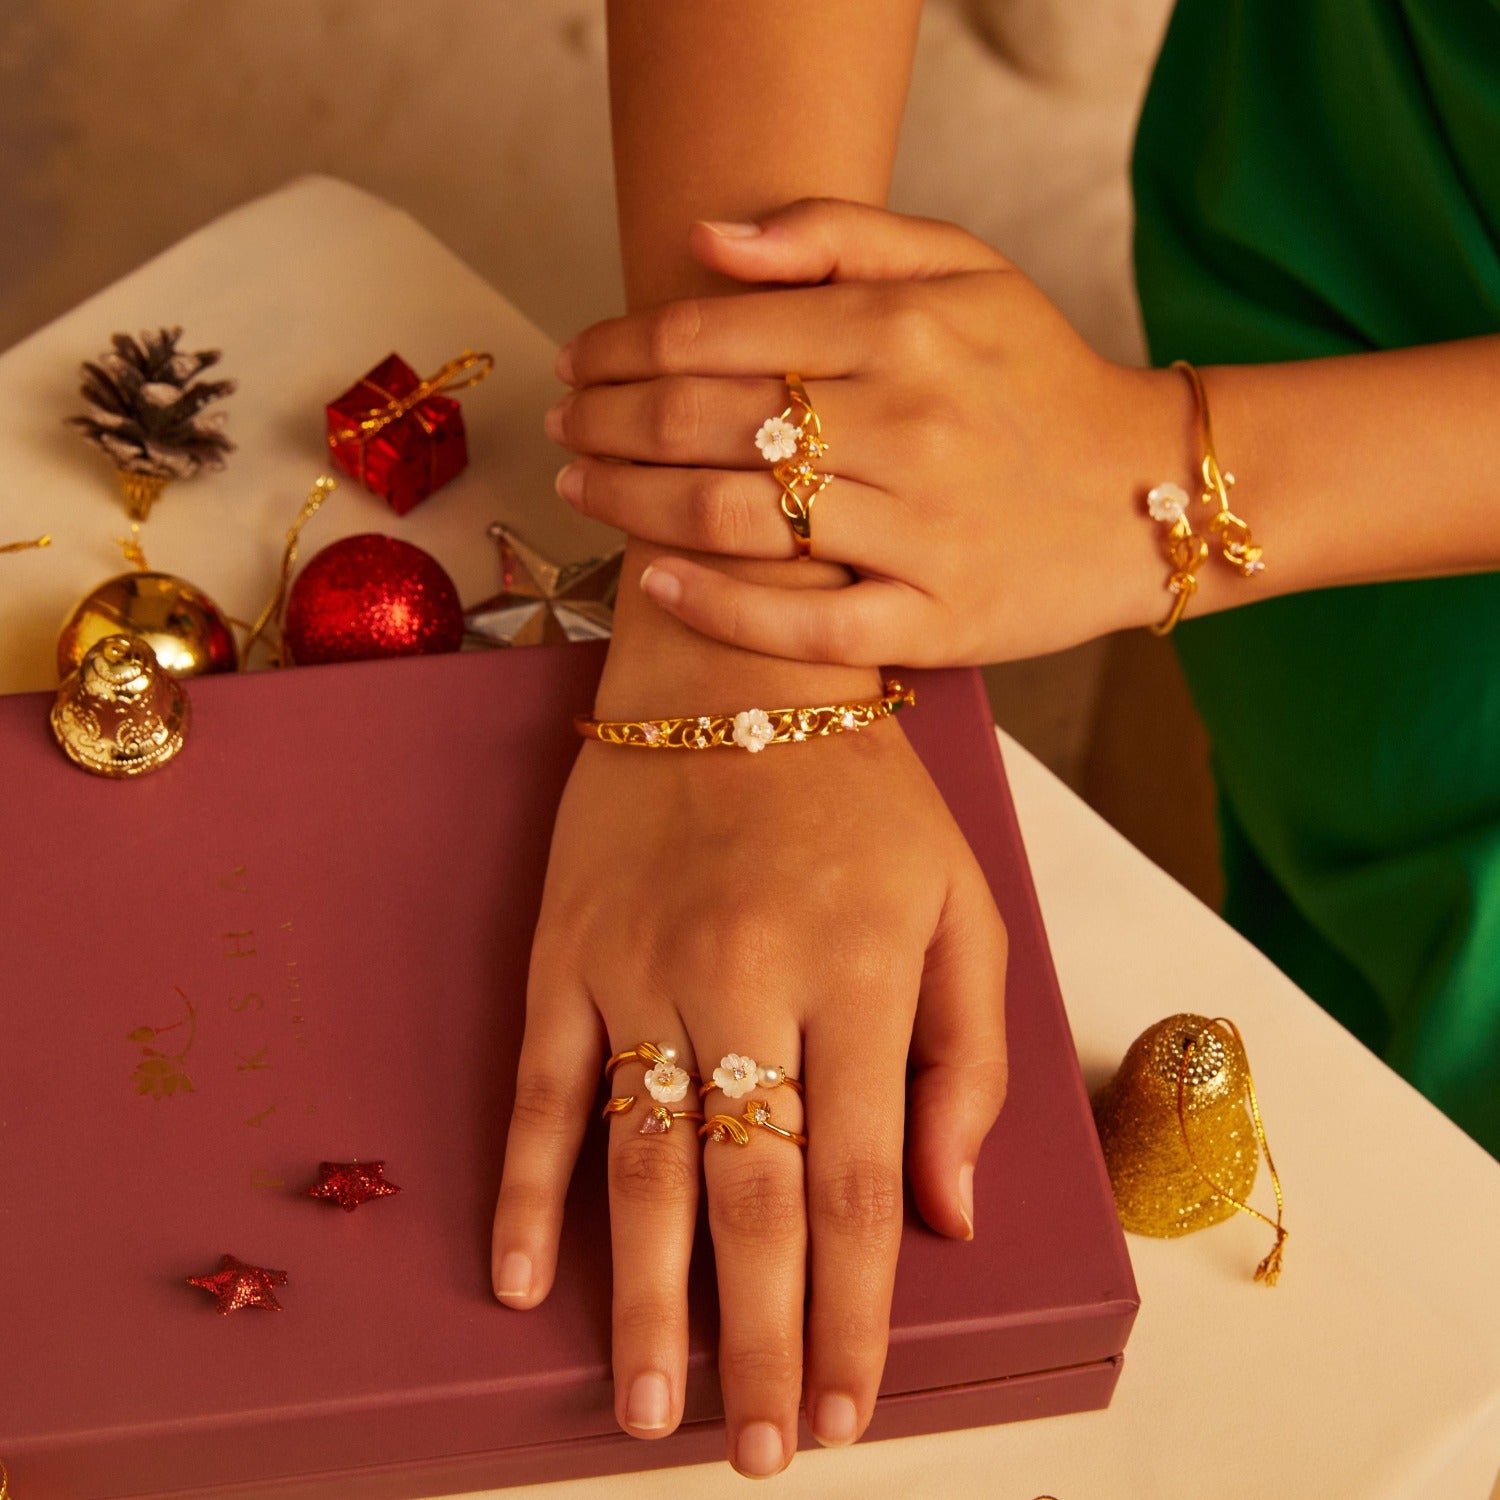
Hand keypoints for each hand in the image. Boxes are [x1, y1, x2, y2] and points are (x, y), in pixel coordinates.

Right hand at [489, 720, 1006, 1475]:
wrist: (737, 672)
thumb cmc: (867, 797)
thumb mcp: (960, 909)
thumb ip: (968, 1059)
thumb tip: (952, 1213)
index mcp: (859, 978)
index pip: (861, 1187)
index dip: (857, 1315)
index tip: (849, 1410)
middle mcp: (748, 982)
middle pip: (753, 1199)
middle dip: (760, 1341)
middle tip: (758, 1453)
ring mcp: (643, 970)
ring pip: (642, 1164)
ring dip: (643, 1299)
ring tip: (649, 1410)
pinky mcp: (567, 954)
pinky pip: (544, 1089)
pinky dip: (530, 1189)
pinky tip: (521, 1280)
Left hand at [547, 199, 1192, 664]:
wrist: (1143, 495)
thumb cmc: (1037, 380)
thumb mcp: (963, 269)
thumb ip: (836, 235)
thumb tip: (709, 239)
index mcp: (906, 329)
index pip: (713, 333)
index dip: (620, 348)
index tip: (579, 361)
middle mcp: (908, 425)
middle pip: (703, 425)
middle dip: (605, 424)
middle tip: (562, 428)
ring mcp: (921, 532)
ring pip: (734, 521)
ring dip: (631, 506)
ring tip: (583, 490)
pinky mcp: (934, 621)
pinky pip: (802, 626)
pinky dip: (717, 608)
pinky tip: (654, 584)